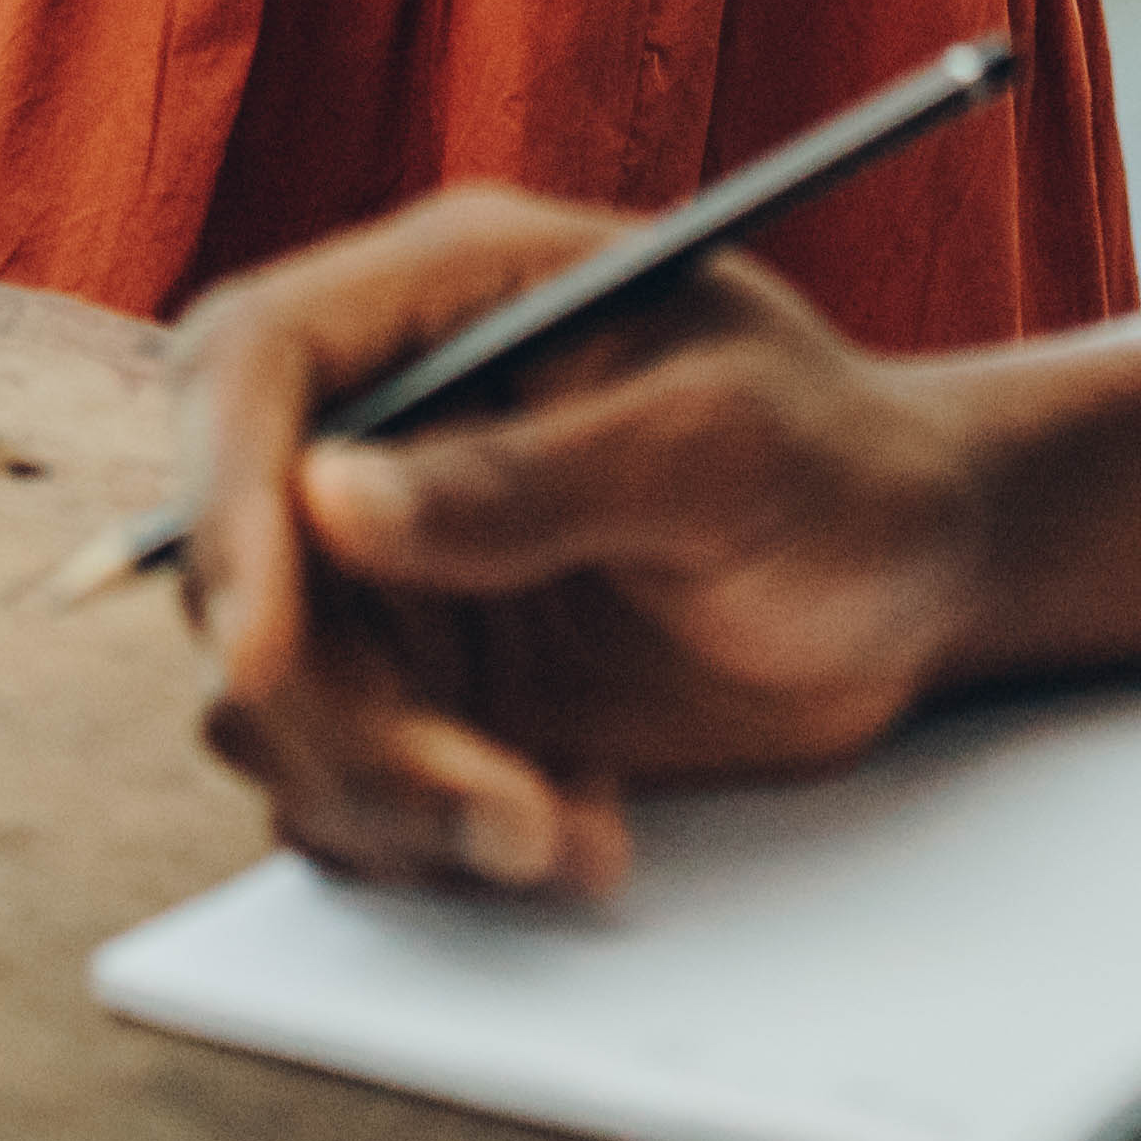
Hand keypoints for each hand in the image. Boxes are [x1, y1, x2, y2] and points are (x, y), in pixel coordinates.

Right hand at [165, 189, 995, 899]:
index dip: (222, 506)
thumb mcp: (722, 449)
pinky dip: (433, 843)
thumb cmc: (848, 468)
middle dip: (337, 715)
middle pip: (234, 565)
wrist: (918, 582)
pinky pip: (343, 785)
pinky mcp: (424, 684)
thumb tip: (329, 497)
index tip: (268, 654)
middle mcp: (387, 424)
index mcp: (445, 297)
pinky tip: (577, 825)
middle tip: (498, 807)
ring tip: (564, 830)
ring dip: (392, 800)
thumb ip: (532, 476)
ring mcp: (395, 566)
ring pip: (274, 702)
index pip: (248, 367)